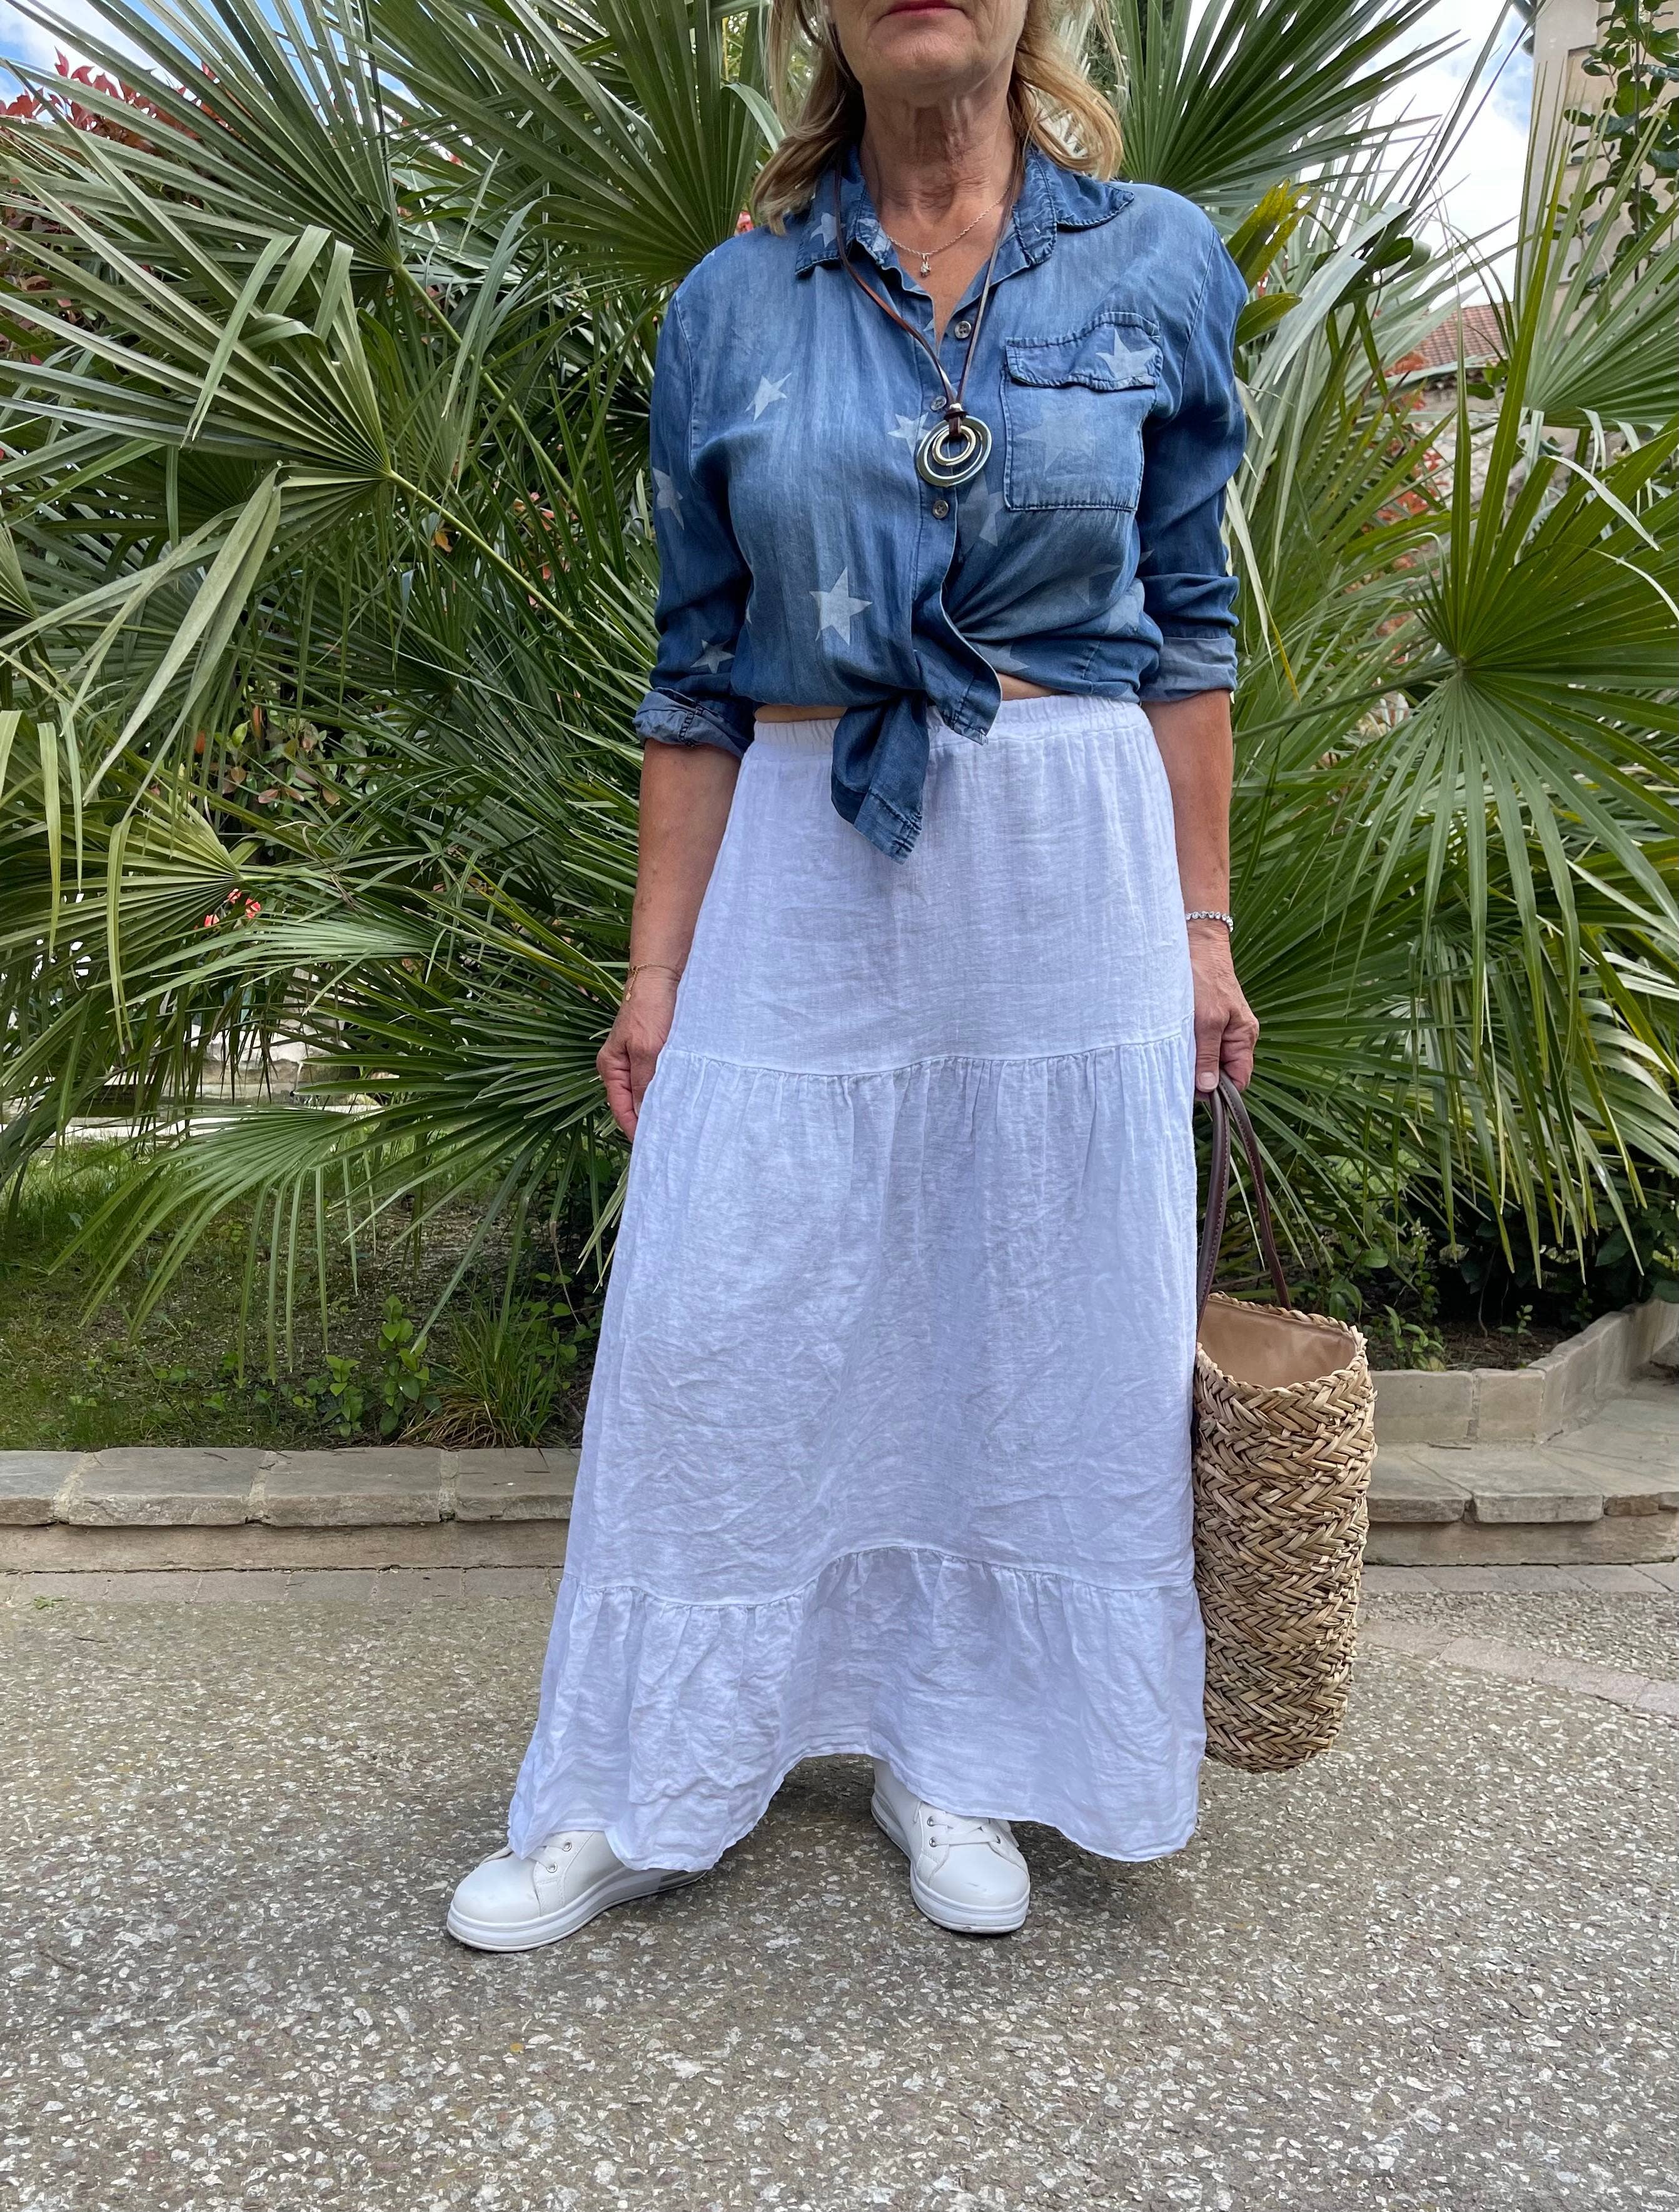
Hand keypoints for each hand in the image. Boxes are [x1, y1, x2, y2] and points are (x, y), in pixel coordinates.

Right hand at [598, 969, 680, 1138]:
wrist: (664, 975)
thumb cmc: (650, 1008)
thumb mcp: (647, 1048)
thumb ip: (645, 1083)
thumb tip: (644, 1116)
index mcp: (612, 1068)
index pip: (621, 1109)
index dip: (636, 1130)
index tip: (654, 1148)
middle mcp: (624, 1067)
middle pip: (635, 1104)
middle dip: (651, 1121)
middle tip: (672, 1141)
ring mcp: (641, 1060)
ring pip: (651, 1092)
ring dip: (664, 1106)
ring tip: (681, 1127)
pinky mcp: (659, 1052)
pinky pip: (664, 1079)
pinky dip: (673, 1090)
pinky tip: (687, 1101)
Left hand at [1188, 920, 1257, 1093]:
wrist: (1195, 944)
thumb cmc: (1205, 978)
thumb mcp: (1206, 1020)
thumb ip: (1207, 1055)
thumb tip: (1209, 1089)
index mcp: (1244, 1037)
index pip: (1239, 1080)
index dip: (1219, 1090)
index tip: (1195, 1089)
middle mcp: (1235, 1036)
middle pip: (1220, 1073)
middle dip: (1201, 1075)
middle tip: (1179, 1069)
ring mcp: (1220, 1029)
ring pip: (1205, 1059)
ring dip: (1190, 1061)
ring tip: (1175, 1052)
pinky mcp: (1204, 1022)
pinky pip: (1197, 1045)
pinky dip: (1185, 1047)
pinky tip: (1173, 1041)